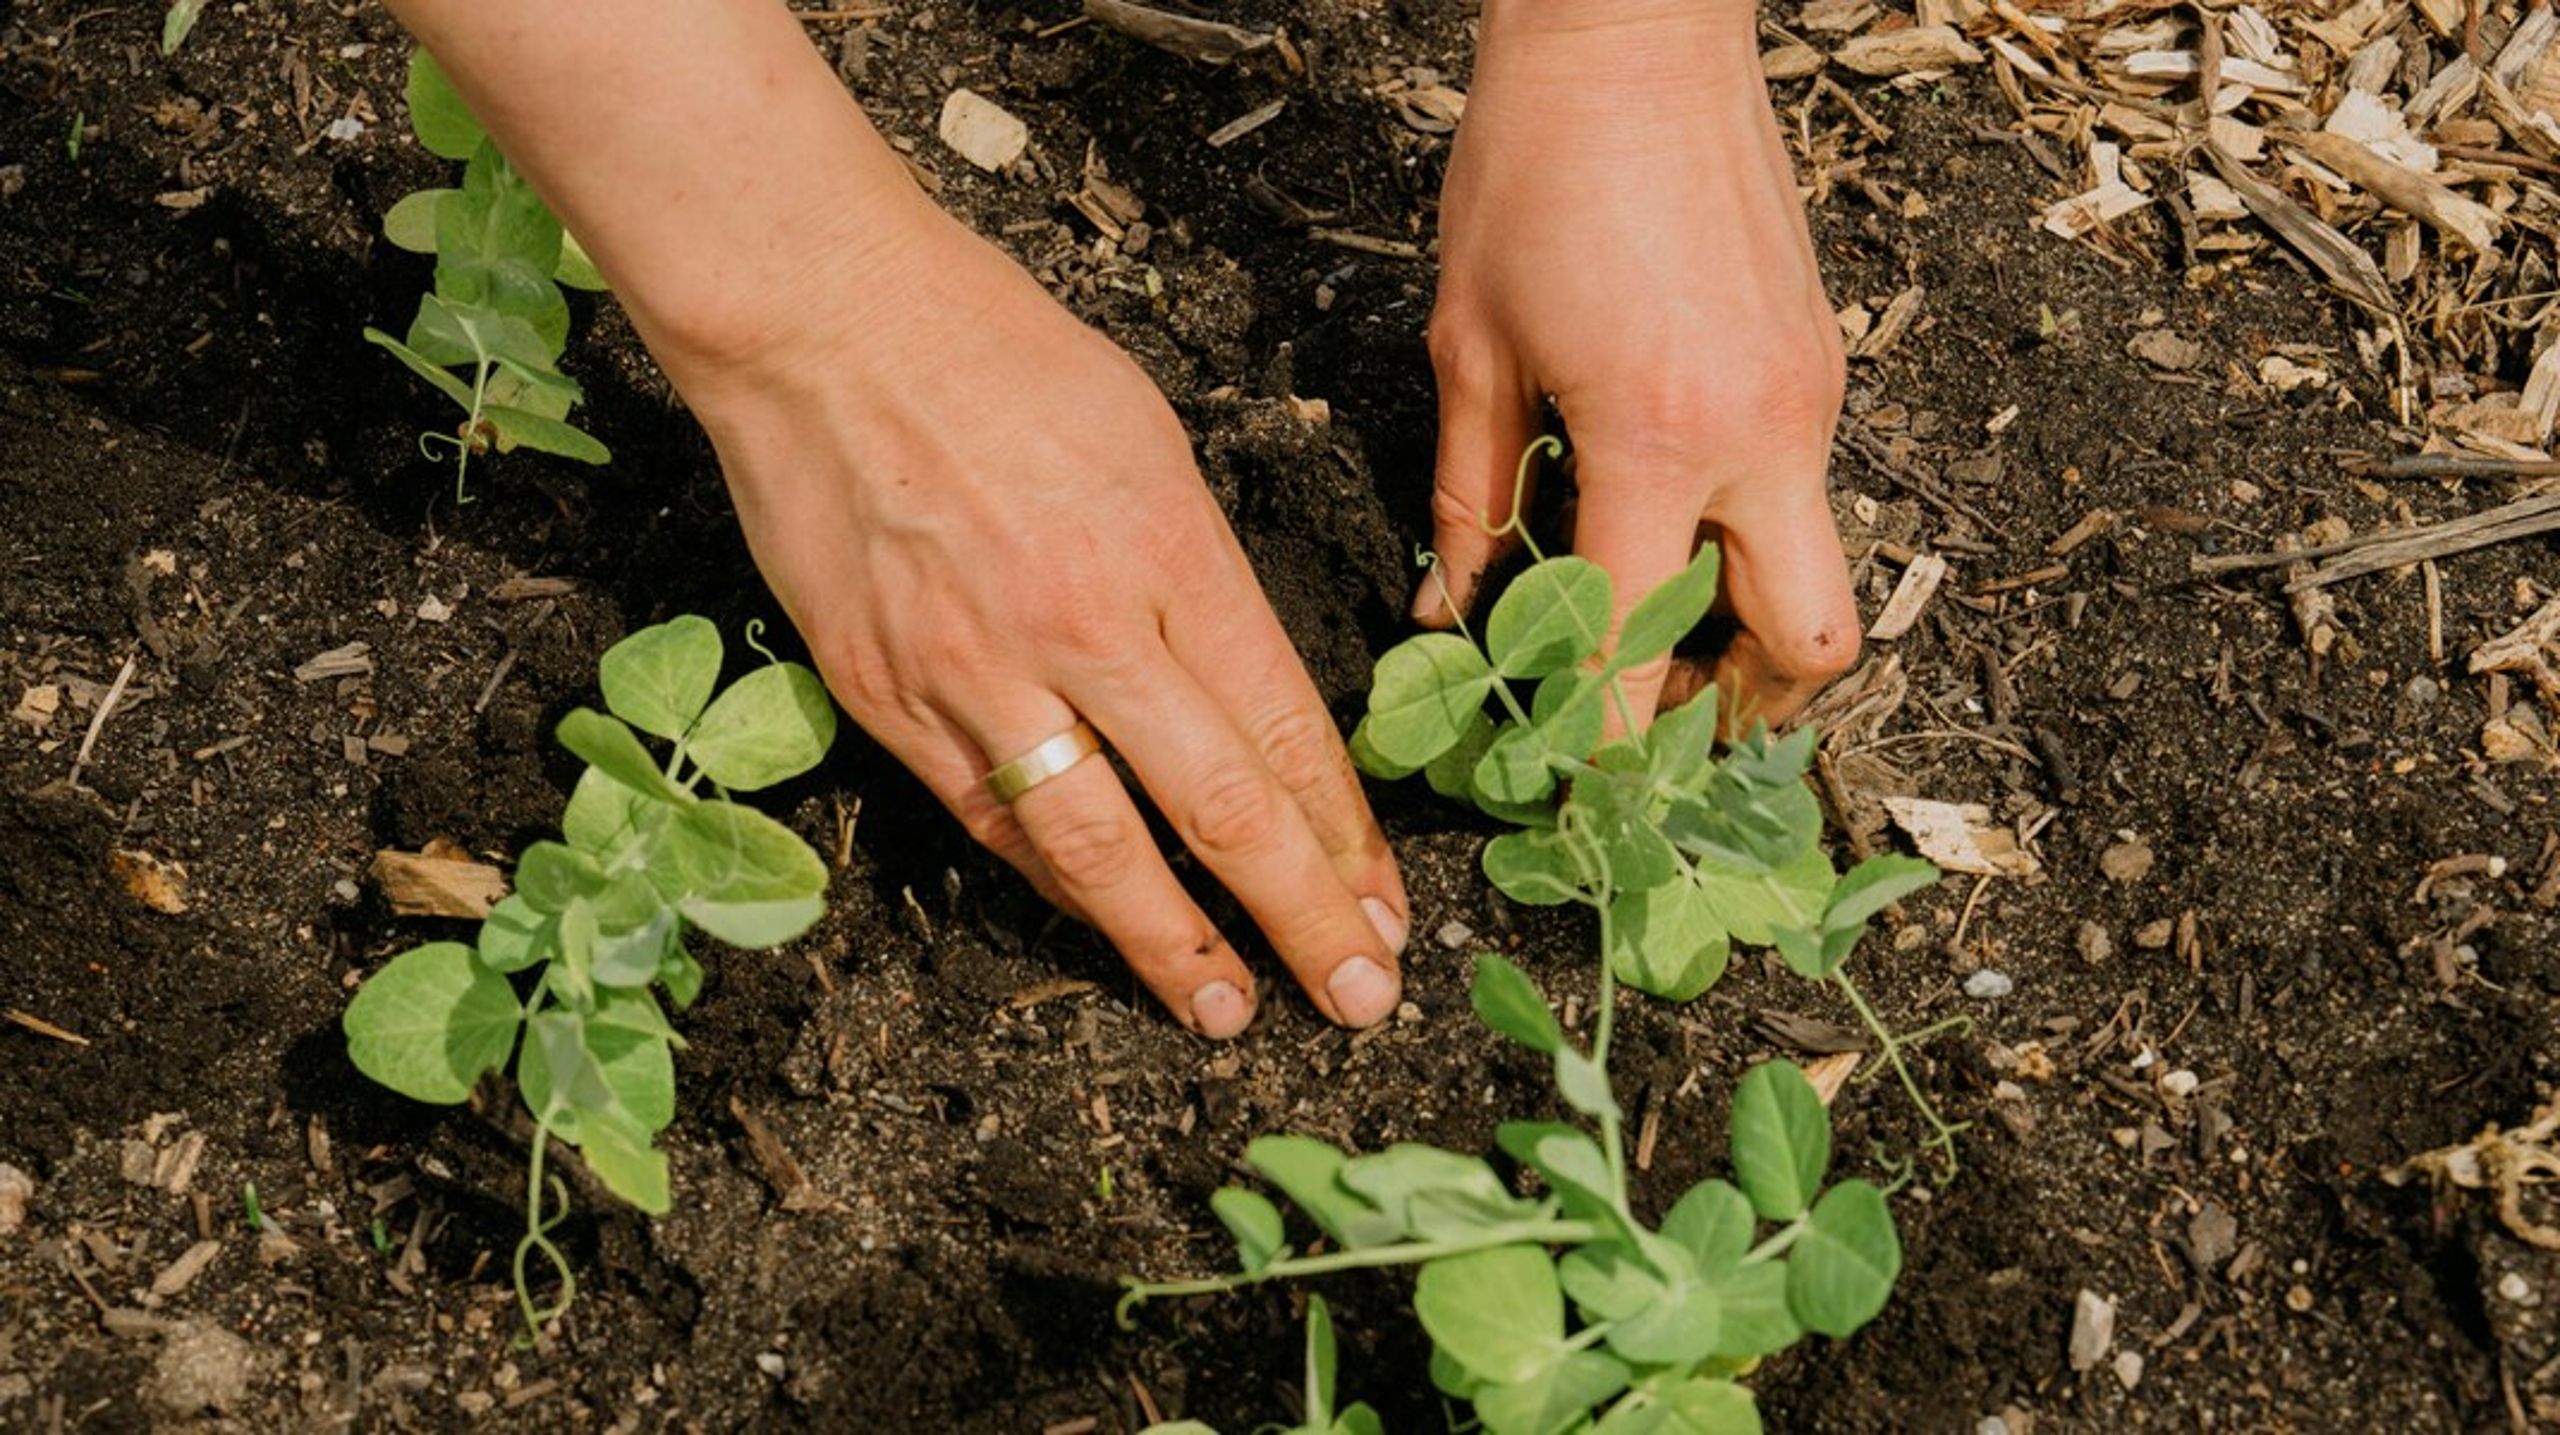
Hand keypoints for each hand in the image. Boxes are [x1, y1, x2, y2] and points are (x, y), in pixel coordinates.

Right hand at [674, 205, 1409, 1036]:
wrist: (816, 323)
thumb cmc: (996, 353)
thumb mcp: (1148, 441)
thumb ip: (1198, 574)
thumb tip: (1240, 693)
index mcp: (1167, 550)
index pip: (1282, 727)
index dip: (1343, 833)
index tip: (1385, 901)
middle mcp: (1081, 626)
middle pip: (1218, 807)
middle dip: (1301, 915)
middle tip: (1359, 997)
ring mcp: (974, 673)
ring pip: (1093, 848)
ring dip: (1171, 943)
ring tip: (1227, 1011)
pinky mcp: (884, 698)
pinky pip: (988, 817)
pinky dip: (1054, 881)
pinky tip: (1103, 921)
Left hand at [1422, 0, 1860, 731]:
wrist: (1636, 32)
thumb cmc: (1535, 164)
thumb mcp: (1469, 346)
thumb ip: (1467, 497)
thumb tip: (1449, 611)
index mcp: (1656, 436)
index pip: (1631, 643)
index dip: (1598, 737)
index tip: (1572, 787)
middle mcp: (1759, 433)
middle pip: (1805, 647)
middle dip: (1734, 712)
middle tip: (1650, 722)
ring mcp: (1809, 396)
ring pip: (1816, 574)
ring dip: (1744, 629)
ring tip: (1648, 629)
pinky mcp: (1822, 359)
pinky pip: (1802, 493)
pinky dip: (1743, 538)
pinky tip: (1662, 514)